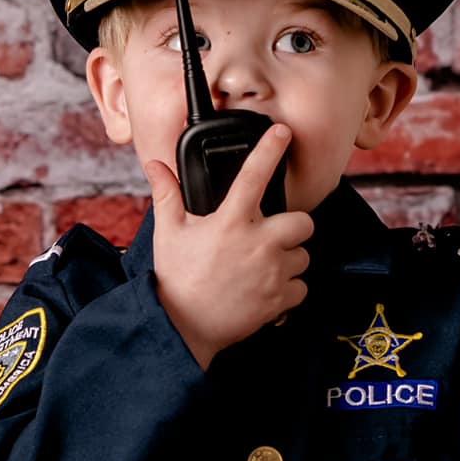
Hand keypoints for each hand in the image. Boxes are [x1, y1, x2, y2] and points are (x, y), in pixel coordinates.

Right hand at [144, 124, 312, 369]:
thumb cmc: (176, 278)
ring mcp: (272, 272)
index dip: (270, 149)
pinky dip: (288, 289)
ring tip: (262, 267)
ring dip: (289, 260)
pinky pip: (301, 287)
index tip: (282, 133)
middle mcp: (258, 243)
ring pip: (303, 256)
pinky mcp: (280, 299)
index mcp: (231, 222)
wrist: (182, 328)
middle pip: (303, 222)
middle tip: (271, 235)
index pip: (254, 176)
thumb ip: (167, 195)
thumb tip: (156, 165)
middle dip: (293, 227)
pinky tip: (266, 289)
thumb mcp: (168, 232)